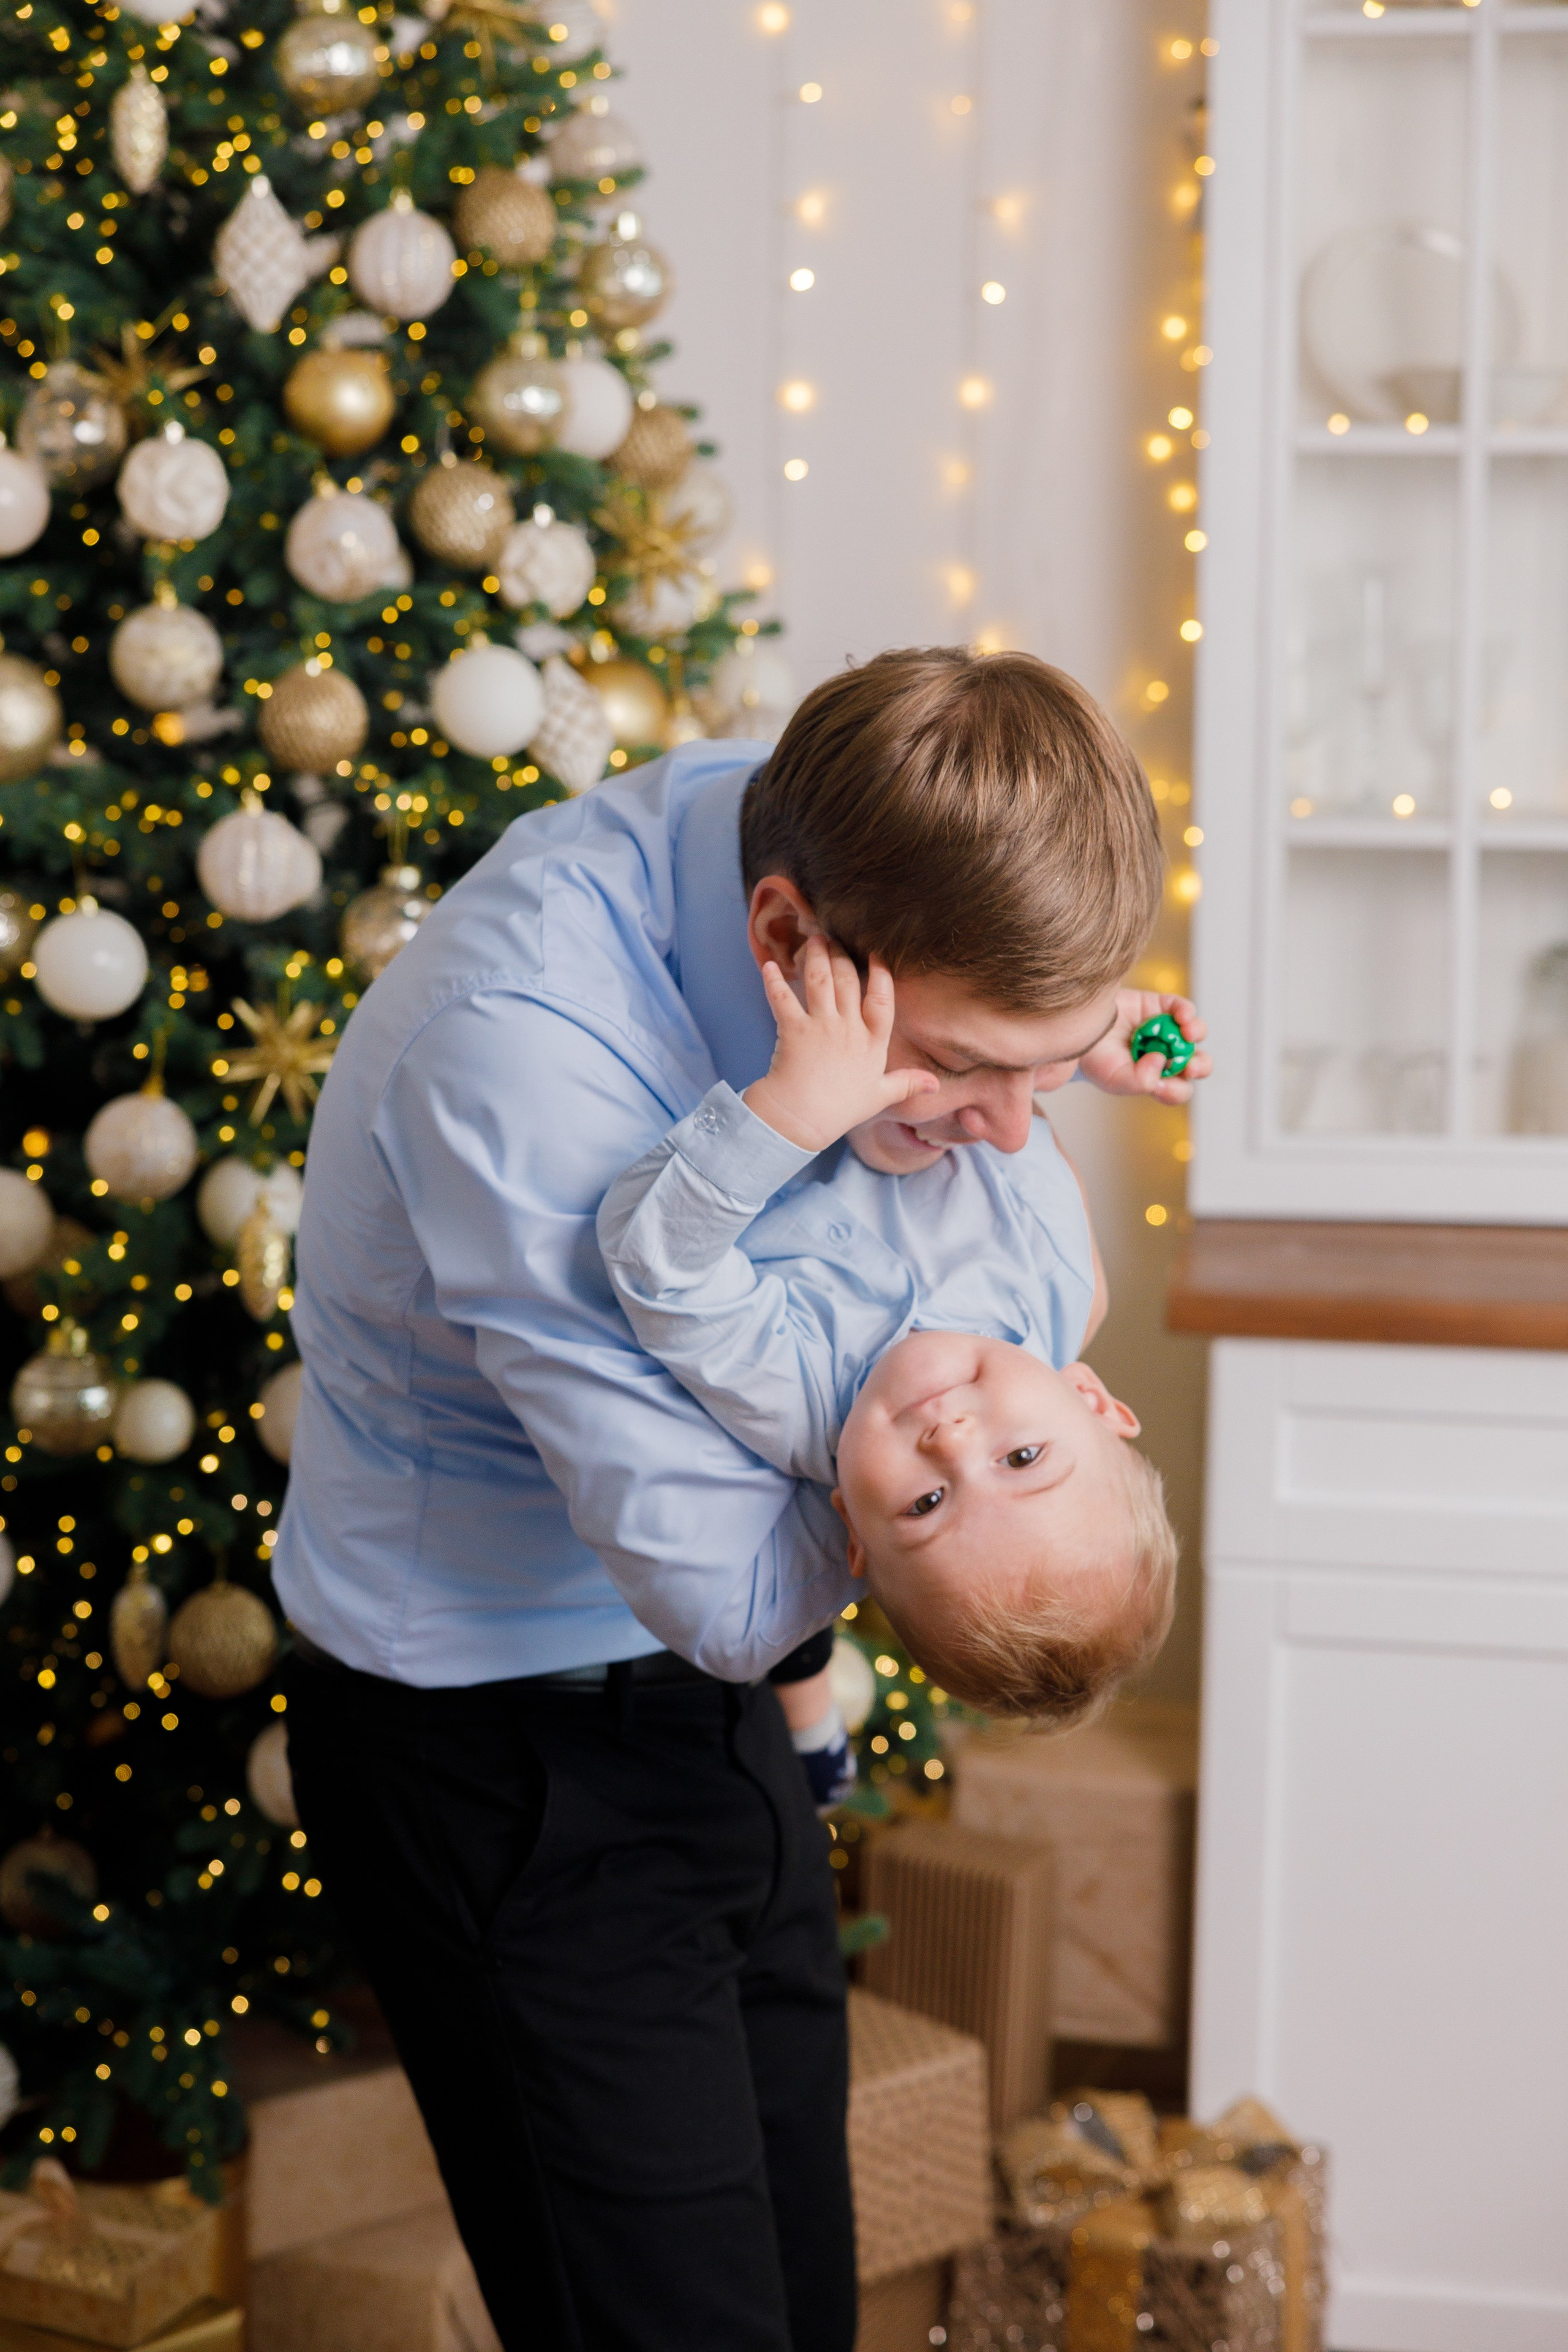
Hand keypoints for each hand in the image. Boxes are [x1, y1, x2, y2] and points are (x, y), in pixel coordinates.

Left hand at [744, 937, 939, 1153]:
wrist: (803, 1120)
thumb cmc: (842, 1110)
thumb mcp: (881, 1096)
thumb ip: (907, 1083)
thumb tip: (936, 1084)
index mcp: (873, 1043)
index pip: (882, 1001)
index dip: (880, 976)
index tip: (876, 955)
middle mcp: (849, 1029)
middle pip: (848, 982)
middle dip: (841, 956)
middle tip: (834, 938)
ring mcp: (821, 1027)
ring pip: (820, 981)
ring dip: (816, 956)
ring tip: (813, 938)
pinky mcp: (793, 1030)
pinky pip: (782, 998)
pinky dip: (773, 981)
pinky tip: (769, 965)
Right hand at [1078, 989, 1211, 1104]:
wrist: (1079, 1027)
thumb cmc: (1095, 1059)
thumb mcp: (1113, 1079)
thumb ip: (1139, 1081)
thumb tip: (1162, 1060)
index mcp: (1156, 1078)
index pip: (1178, 1089)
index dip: (1177, 1090)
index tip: (1160, 1086)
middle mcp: (1165, 1055)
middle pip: (1197, 1063)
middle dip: (1200, 1066)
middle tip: (1190, 1065)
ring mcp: (1165, 1030)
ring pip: (1195, 1034)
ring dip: (1197, 1034)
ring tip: (1186, 1033)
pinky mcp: (1161, 1006)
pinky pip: (1184, 1009)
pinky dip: (1187, 1012)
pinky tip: (1181, 1017)